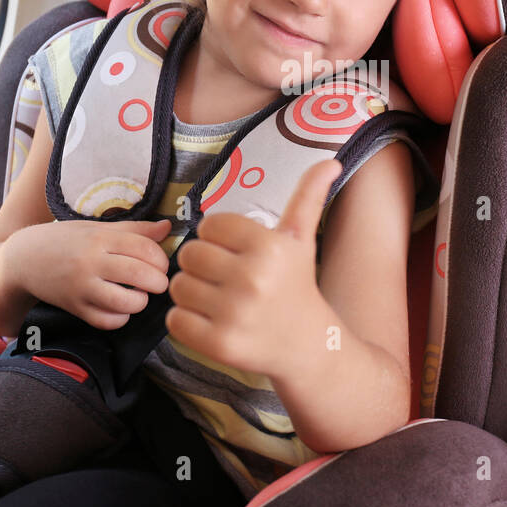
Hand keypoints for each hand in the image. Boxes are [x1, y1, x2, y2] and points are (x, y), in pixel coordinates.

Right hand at [4, 217, 171, 330]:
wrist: (22, 259)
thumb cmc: (65, 240)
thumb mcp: (97, 228)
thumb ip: (134, 229)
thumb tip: (168, 228)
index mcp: (99, 237)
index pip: (144, 248)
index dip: (161, 258)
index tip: (161, 263)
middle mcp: (90, 261)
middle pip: (140, 274)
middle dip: (158, 281)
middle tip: (158, 282)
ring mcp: (81, 287)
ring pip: (126, 302)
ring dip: (140, 301)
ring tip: (139, 295)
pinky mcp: (74, 308)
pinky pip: (106, 321)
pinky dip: (120, 318)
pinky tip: (121, 308)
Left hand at [166, 159, 342, 376]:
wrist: (308, 346)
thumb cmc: (297, 285)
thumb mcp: (302, 238)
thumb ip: (308, 195)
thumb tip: (330, 160)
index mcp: (269, 247)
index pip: (209, 225)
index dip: (217, 238)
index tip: (235, 252)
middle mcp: (252, 279)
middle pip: (189, 254)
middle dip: (201, 265)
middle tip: (223, 277)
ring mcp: (234, 315)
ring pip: (178, 287)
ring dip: (191, 292)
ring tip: (218, 299)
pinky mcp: (219, 345)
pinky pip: (175, 320)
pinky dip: (186, 320)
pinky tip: (211, 321)